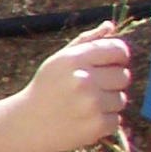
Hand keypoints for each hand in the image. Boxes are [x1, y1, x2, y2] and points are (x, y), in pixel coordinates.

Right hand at [12, 27, 131, 151]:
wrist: (25, 125)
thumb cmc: (46, 89)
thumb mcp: (58, 61)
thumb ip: (86, 42)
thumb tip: (110, 25)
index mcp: (73, 59)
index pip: (118, 50)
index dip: (118, 57)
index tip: (109, 64)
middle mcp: (83, 79)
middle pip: (124, 76)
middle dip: (111, 83)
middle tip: (89, 90)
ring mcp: (91, 104)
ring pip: (121, 99)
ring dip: (107, 104)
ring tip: (83, 106)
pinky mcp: (97, 125)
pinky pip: (116, 120)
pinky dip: (103, 122)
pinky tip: (83, 120)